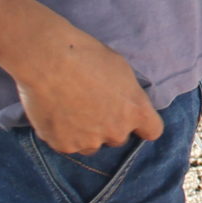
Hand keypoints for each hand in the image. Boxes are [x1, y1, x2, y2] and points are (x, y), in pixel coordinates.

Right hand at [11, 23, 163, 153]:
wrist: (49, 61)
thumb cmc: (86, 56)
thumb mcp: (121, 69)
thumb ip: (127, 94)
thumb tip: (123, 102)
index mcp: (136, 111)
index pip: (152, 130)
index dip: (141, 124)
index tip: (130, 116)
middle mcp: (117, 132)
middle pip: (118, 136)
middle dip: (108, 125)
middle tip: (90, 105)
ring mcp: (90, 142)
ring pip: (91, 144)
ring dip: (85, 133)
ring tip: (68, 108)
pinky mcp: (64, 146)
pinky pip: (67, 144)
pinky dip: (62, 133)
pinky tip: (54, 113)